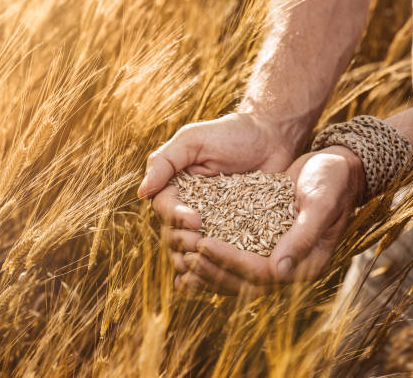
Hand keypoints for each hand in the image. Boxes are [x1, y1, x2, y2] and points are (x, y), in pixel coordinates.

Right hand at [138, 112, 299, 274]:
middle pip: (174, 234)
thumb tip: (141, 192)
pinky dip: (218, 265)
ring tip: (206, 264)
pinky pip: (222, 252)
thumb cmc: (230, 133)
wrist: (271, 137)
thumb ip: (165, 162)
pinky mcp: (235, 232)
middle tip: (201, 243)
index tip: (195, 220)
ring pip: (193, 249)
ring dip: (196, 260)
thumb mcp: (193, 140)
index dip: (176, 218)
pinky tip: (221, 278)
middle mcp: (190, 207)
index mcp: (175, 188)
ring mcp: (213, 222)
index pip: (165, 209)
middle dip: (184, 242)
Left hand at [174, 145, 365, 294]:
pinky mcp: (263, 243)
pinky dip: (212, 259)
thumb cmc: (331, 180)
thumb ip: (303, 235)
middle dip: (212, 269)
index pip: (261, 273)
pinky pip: (234, 259)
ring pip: (235, 276)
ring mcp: (275, 257)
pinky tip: (189, 253)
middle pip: (244, 281)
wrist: (334, 166)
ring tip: (181, 258)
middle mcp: (289, 266)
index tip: (204, 244)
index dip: (230, 261)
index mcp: (307, 262)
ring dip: (208, 270)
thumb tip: (279, 270)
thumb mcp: (320, 202)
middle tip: (185, 255)